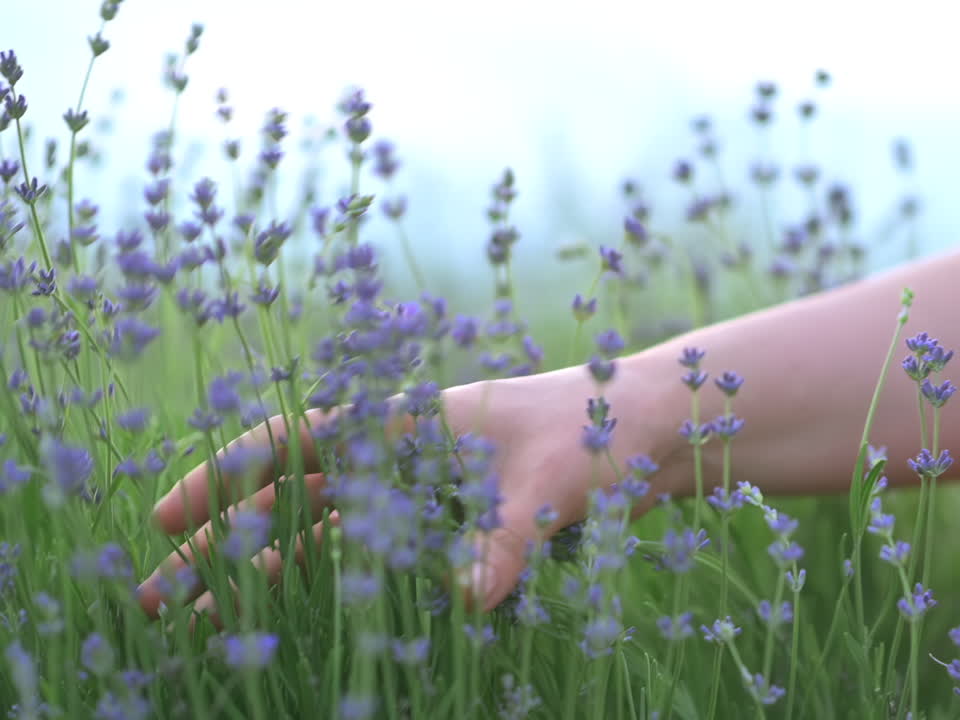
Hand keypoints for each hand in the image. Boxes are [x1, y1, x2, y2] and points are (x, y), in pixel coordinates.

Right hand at [137, 364, 683, 619]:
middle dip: (224, 542)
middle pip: (292, 498)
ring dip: (268, 570)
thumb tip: (469, 597)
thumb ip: (505, 539)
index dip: (224, 477)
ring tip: (206, 621)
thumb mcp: (550, 481)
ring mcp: (422, 491)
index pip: (295, 443)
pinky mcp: (450, 523)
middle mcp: (402, 454)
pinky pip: (378, 556)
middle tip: (158, 594)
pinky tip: (296, 615)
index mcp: (407, 420)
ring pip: (325, 532)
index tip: (164, 517)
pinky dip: (336, 582)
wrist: (651, 429)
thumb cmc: (598, 429)